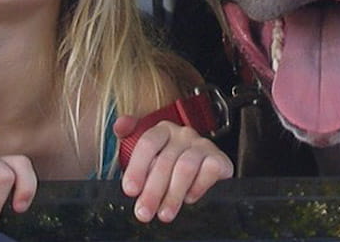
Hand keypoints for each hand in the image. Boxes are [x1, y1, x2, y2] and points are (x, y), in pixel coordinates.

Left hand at [113, 115, 232, 222]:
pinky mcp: (219, 159)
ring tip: (164, 214)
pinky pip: (208, 171)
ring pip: (185, 168)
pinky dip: (198, 187)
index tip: (130, 190)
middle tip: (144, 212)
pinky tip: (189, 198)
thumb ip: (129, 138)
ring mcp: (202, 145)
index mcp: (162, 130)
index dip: (137, 168)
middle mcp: (183, 134)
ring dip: (173, 195)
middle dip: (152, 191)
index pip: (147, 144)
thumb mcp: (147, 152)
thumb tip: (119, 125)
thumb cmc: (170, 160)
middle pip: (165, 161)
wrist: (205, 166)